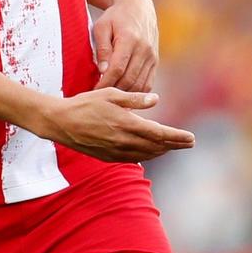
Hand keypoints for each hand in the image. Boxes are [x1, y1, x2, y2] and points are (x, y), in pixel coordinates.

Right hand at [42, 88, 193, 161]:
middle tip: (189, 143)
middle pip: (157, 147)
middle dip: (175, 145)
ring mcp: (116, 151)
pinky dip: (146, 155)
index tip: (191, 138)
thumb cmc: (85, 104)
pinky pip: (133, 158)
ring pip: (146, 155)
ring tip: (174, 146)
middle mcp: (124, 141)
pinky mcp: (108, 157)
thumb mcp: (110, 94)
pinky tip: (152, 152)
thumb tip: (156, 100)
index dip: (177, 137)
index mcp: (127, 124)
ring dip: (162, 151)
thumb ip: (134, 99)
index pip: (160, 134)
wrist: (60, 122)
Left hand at [91, 0, 158, 92]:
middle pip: (129, 79)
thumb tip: (102, 70)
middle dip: (113, 91)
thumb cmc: (115, 17)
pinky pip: (148, 83)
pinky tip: (124, 93)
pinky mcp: (155, 61)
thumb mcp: (102, 27)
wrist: (137, 7)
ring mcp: (152, 56)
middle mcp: (144, 49)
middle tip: (100, 97)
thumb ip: (102, 48)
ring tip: (111, 97)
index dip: (105, 83)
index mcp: (130, 39)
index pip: (117, 69)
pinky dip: (136, 92)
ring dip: (125, 94)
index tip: (94, 90)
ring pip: (139, 84)